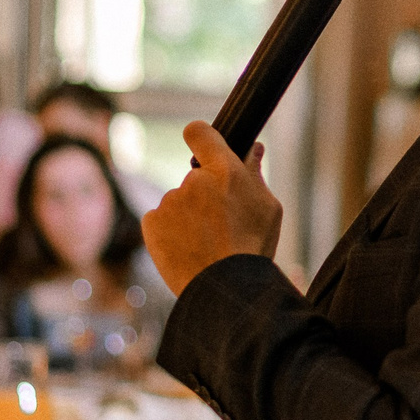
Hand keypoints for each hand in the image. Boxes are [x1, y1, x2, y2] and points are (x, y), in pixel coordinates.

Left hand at [142, 123, 281, 294]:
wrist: (225, 287)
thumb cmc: (252, 247)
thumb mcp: (268, 208)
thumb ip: (256, 174)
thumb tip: (253, 148)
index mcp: (224, 170)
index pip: (199, 132)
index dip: (200, 137)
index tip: (202, 146)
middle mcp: (193, 180)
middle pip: (195, 177)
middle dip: (204, 194)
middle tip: (221, 223)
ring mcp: (170, 201)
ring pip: (179, 202)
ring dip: (188, 216)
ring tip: (206, 244)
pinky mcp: (152, 222)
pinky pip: (160, 220)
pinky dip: (170, 232)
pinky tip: (188, 249)